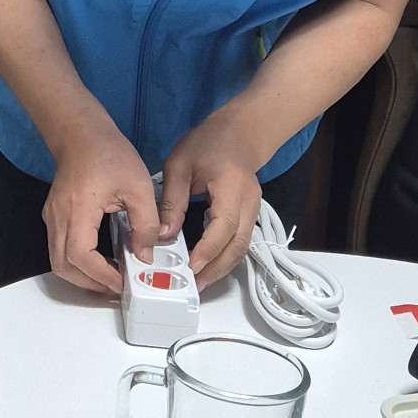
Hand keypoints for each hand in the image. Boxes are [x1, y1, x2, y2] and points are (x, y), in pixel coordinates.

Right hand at [42, 110, 159, 296]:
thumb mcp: (139, 187)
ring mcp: (52, 216)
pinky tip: (101, 260)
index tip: (122, 281)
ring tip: (110, 276)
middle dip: (89, 284)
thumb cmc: (107, 152)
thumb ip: (146, 224)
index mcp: (78, 209)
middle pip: (63, 266)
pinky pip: (60, 248)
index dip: (101, 276)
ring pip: (58, 260)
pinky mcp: (54, 215)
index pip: (80, 256)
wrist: (81, 132)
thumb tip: (145, 254)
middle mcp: (58, 216)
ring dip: (82, 275)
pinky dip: (78, 262)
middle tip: (116, 287)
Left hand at [160, 116, 262, 285]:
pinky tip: (208, 265)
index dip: (208, 250)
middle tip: (193, 286)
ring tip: (199, 282)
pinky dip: (225, 257)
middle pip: (238, 246)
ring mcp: (253, 209)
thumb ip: (171, 200)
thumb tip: (163, 235)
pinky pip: (241, 241)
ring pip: (242, 248)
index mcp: (231, 187)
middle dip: (216, 269)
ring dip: (222, 268)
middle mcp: (248, 202)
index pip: (223, 227)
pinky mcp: (250, 214)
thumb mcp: (180, 164)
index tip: (191, 267)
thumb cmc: (209, 142)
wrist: (241, 131)